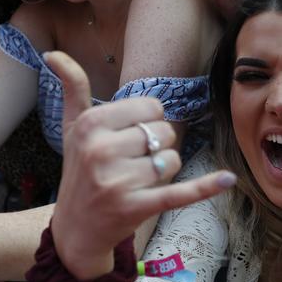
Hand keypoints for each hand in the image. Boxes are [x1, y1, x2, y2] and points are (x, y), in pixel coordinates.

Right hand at [46, 51, 235, 279]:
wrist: (75, 228)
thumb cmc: (79, 170)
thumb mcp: (72, 127)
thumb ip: (71, 86)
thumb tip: (53, 52)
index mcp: (90, 124)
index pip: (150, 106)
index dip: (148, 121)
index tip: (131, 135)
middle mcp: (100, 150)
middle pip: (164, 132)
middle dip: (158, 146)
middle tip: (133, 162)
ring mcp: (118, 181)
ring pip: (173, 159)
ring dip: (165, 169)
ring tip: (140, 180)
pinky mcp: (136, 207)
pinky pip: (180, 192)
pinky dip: (207, 187)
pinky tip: (228, 179)